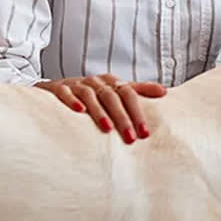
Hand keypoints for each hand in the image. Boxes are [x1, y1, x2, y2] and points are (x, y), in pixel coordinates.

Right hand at [35, 74, 166, 143]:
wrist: (55, 88)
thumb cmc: (91, 93)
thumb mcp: (114, 90)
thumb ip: (138, 90)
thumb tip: (164, 92)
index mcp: (109, 81)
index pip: (128, 93)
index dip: (137, 112)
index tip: (145, 132)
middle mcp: (94, 82)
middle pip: (112, 97)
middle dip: (122, 118)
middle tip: (131, 138)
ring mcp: (75, 84)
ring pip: (90, 95)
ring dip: (99, 112)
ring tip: (107, 129)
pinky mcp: (57, 88)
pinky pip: (64, 93)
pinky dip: (71, 100)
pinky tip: (78, 111)